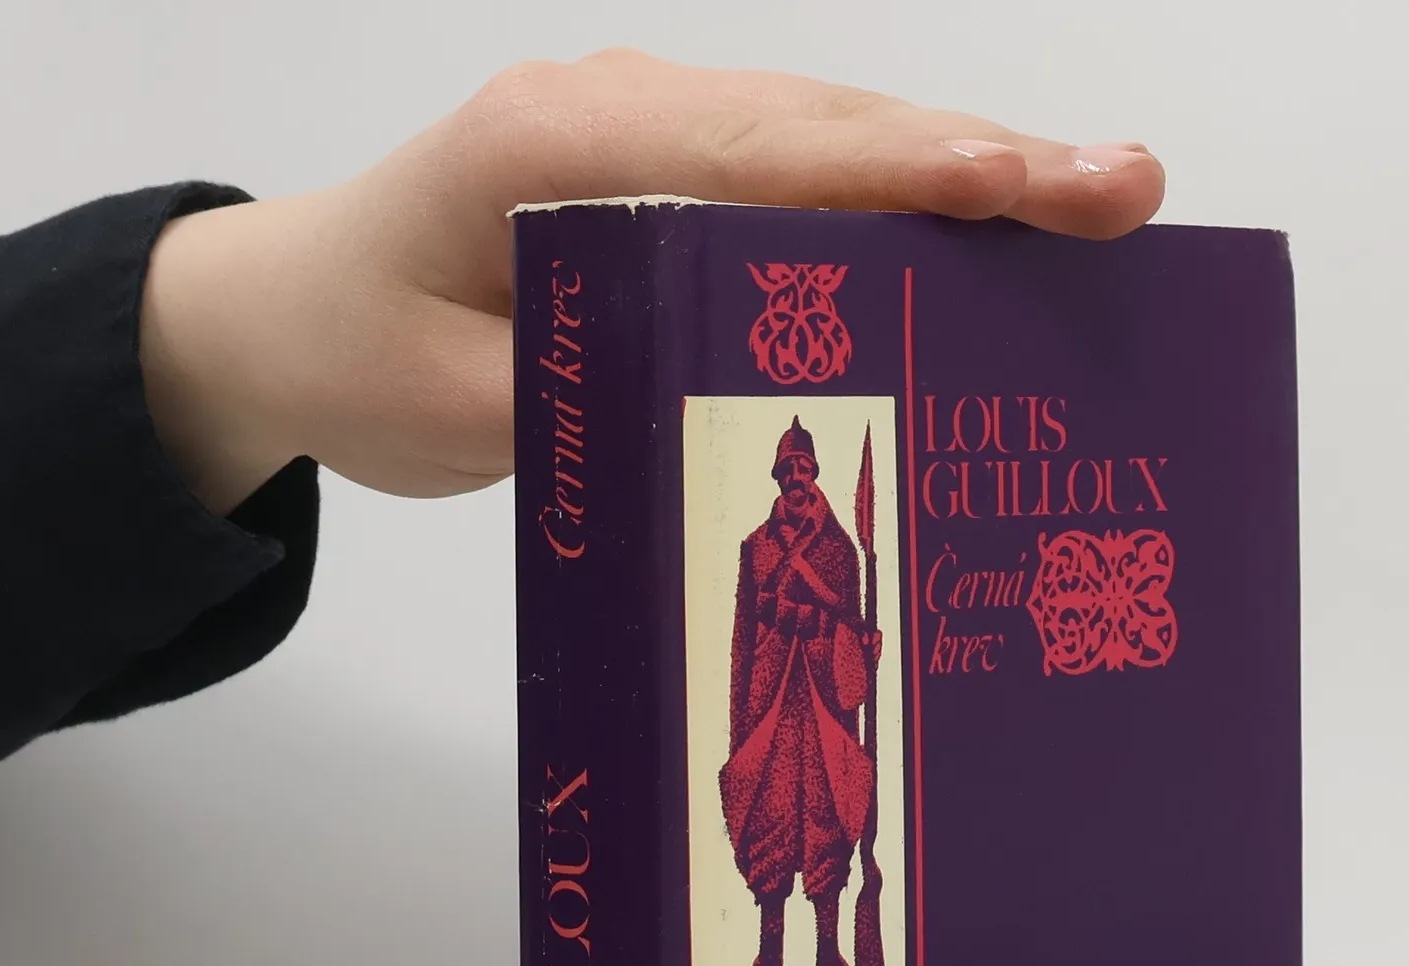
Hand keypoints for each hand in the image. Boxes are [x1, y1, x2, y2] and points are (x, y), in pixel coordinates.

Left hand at [139, 50, 1165, 515]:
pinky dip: (901, 203)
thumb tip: (751, 408)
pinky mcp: (667, 176)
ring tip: (1095, 207)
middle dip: (981, 159)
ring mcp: (649, 132)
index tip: (1021, 191)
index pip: (762, 156)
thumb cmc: (356, 355)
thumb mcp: (460, 410)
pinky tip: (991, 238)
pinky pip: (802, 176)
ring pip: (830, 140)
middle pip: (827, 127)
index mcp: (560, 149)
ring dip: (962, 173)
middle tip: (1124, 191)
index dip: (902, 175)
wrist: (284, 313)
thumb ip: (596, 397)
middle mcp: (621, 112)